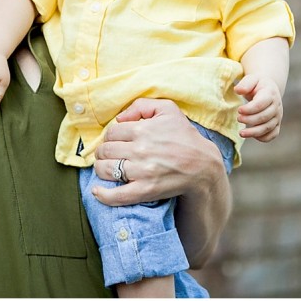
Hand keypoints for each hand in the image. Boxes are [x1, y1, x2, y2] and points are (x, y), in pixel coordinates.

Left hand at [91, 98, 226, 206]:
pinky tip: (97, 191)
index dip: (110, 137)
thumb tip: (120, 117)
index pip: (111, 133)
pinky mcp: (146, 190)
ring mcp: (142, 171)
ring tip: (106, 168)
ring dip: (101, 169)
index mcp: (142, 129)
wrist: (203, 166)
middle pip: (105, 151)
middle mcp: (140, 149)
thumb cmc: (185, 136)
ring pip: (106, 170)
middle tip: (108, 155)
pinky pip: (118, 195)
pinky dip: (103, 195)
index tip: (114, 141)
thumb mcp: (168, 110)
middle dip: (103, 152)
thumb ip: (142, 105)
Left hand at [234, 73, 282, 141]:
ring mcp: (278, 116)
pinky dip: (263, 138)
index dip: (249, 109)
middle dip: (249, 120)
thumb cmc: (257, 84)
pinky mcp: (277, 124)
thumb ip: (245, 84)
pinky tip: (252, 136)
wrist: (268, 89)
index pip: (260, 104)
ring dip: (254, 132)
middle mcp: (277, 106)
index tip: (239, 110)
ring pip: (268, 128)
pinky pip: (273, 134)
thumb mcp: (251, 79)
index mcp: (270, 93)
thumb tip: (237, 90)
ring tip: (241, 133)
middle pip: (264, 117)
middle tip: (238, 118)